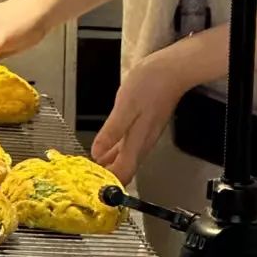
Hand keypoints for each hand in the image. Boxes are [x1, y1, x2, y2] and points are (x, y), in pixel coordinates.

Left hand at [91, 49, 189, 184]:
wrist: (171, 71)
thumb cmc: (149, 86)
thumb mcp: (124, 108)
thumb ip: (111, 132)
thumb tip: (97, 153)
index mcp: (137, 143)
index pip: (123, 173)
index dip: (108, 182)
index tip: (90, 184)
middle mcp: (142, 143)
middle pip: (124, 169)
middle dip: (106, 175)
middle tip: (85, 178)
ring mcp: (144, 135)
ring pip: (125, 158)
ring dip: (109, 164)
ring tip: (91, 167)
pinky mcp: (144, 126)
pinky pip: (127, 146)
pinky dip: (113, 151)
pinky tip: (104, 149)